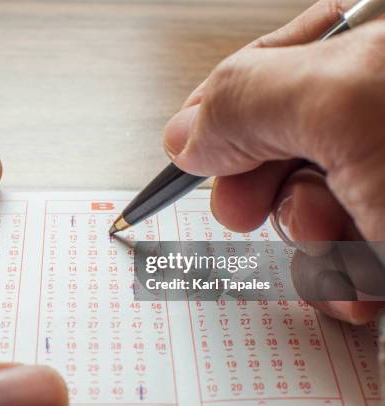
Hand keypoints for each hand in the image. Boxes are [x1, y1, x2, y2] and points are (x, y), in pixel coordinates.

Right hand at [163, 0, 384, 323]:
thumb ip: (245, 99)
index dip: (220, 107)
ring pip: (307, 203)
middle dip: (263, 183)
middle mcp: (379, 108)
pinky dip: (341, 277)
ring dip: (309, 240)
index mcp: (371, 50)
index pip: (268, 61)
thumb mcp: (349, 105)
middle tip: (246, 206)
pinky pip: (343, 250)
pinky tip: (364, 282)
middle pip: (280, 139)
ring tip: (343, 245)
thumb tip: (184, 131)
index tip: (192, 150)